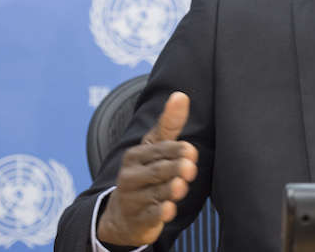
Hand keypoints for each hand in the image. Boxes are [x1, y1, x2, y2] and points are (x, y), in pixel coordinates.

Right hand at [96, 92, 198, 246]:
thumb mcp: (154, 148)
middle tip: (189, 168)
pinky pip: (150, 216)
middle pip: (158, 171)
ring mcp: (133, 199)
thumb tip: (181, 95)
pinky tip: (168, 210)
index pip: (159, 150)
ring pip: (156, 193)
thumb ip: (169, 124)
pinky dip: (160, 213)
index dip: (176, 151)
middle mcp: (131, 176)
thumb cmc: (145, 173)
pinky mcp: (138, 220)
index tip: (192, 151)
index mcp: (136, 156)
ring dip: (170, 190)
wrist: (123, 215)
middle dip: (175, 169)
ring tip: (181, 187)